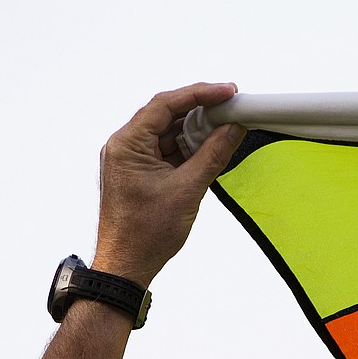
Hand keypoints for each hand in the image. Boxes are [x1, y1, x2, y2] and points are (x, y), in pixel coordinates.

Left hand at [93, 83, 246, 286]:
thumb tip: (233, 128)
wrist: (126, 267)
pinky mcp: (140, 174)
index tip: (227, 92)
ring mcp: (131, 161)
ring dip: (196, 131)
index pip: (165, 105)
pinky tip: (210, 149)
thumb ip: (213, 154)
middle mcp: (124, 147)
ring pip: (168, 134)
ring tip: (226, 129)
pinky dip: (188, 149)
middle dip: (200, 111)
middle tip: (232, 108)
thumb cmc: (145, 235)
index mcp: (127, 144)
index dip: (199, 94)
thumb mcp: (187, 190)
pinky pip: (167, 152)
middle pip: (166, 115)